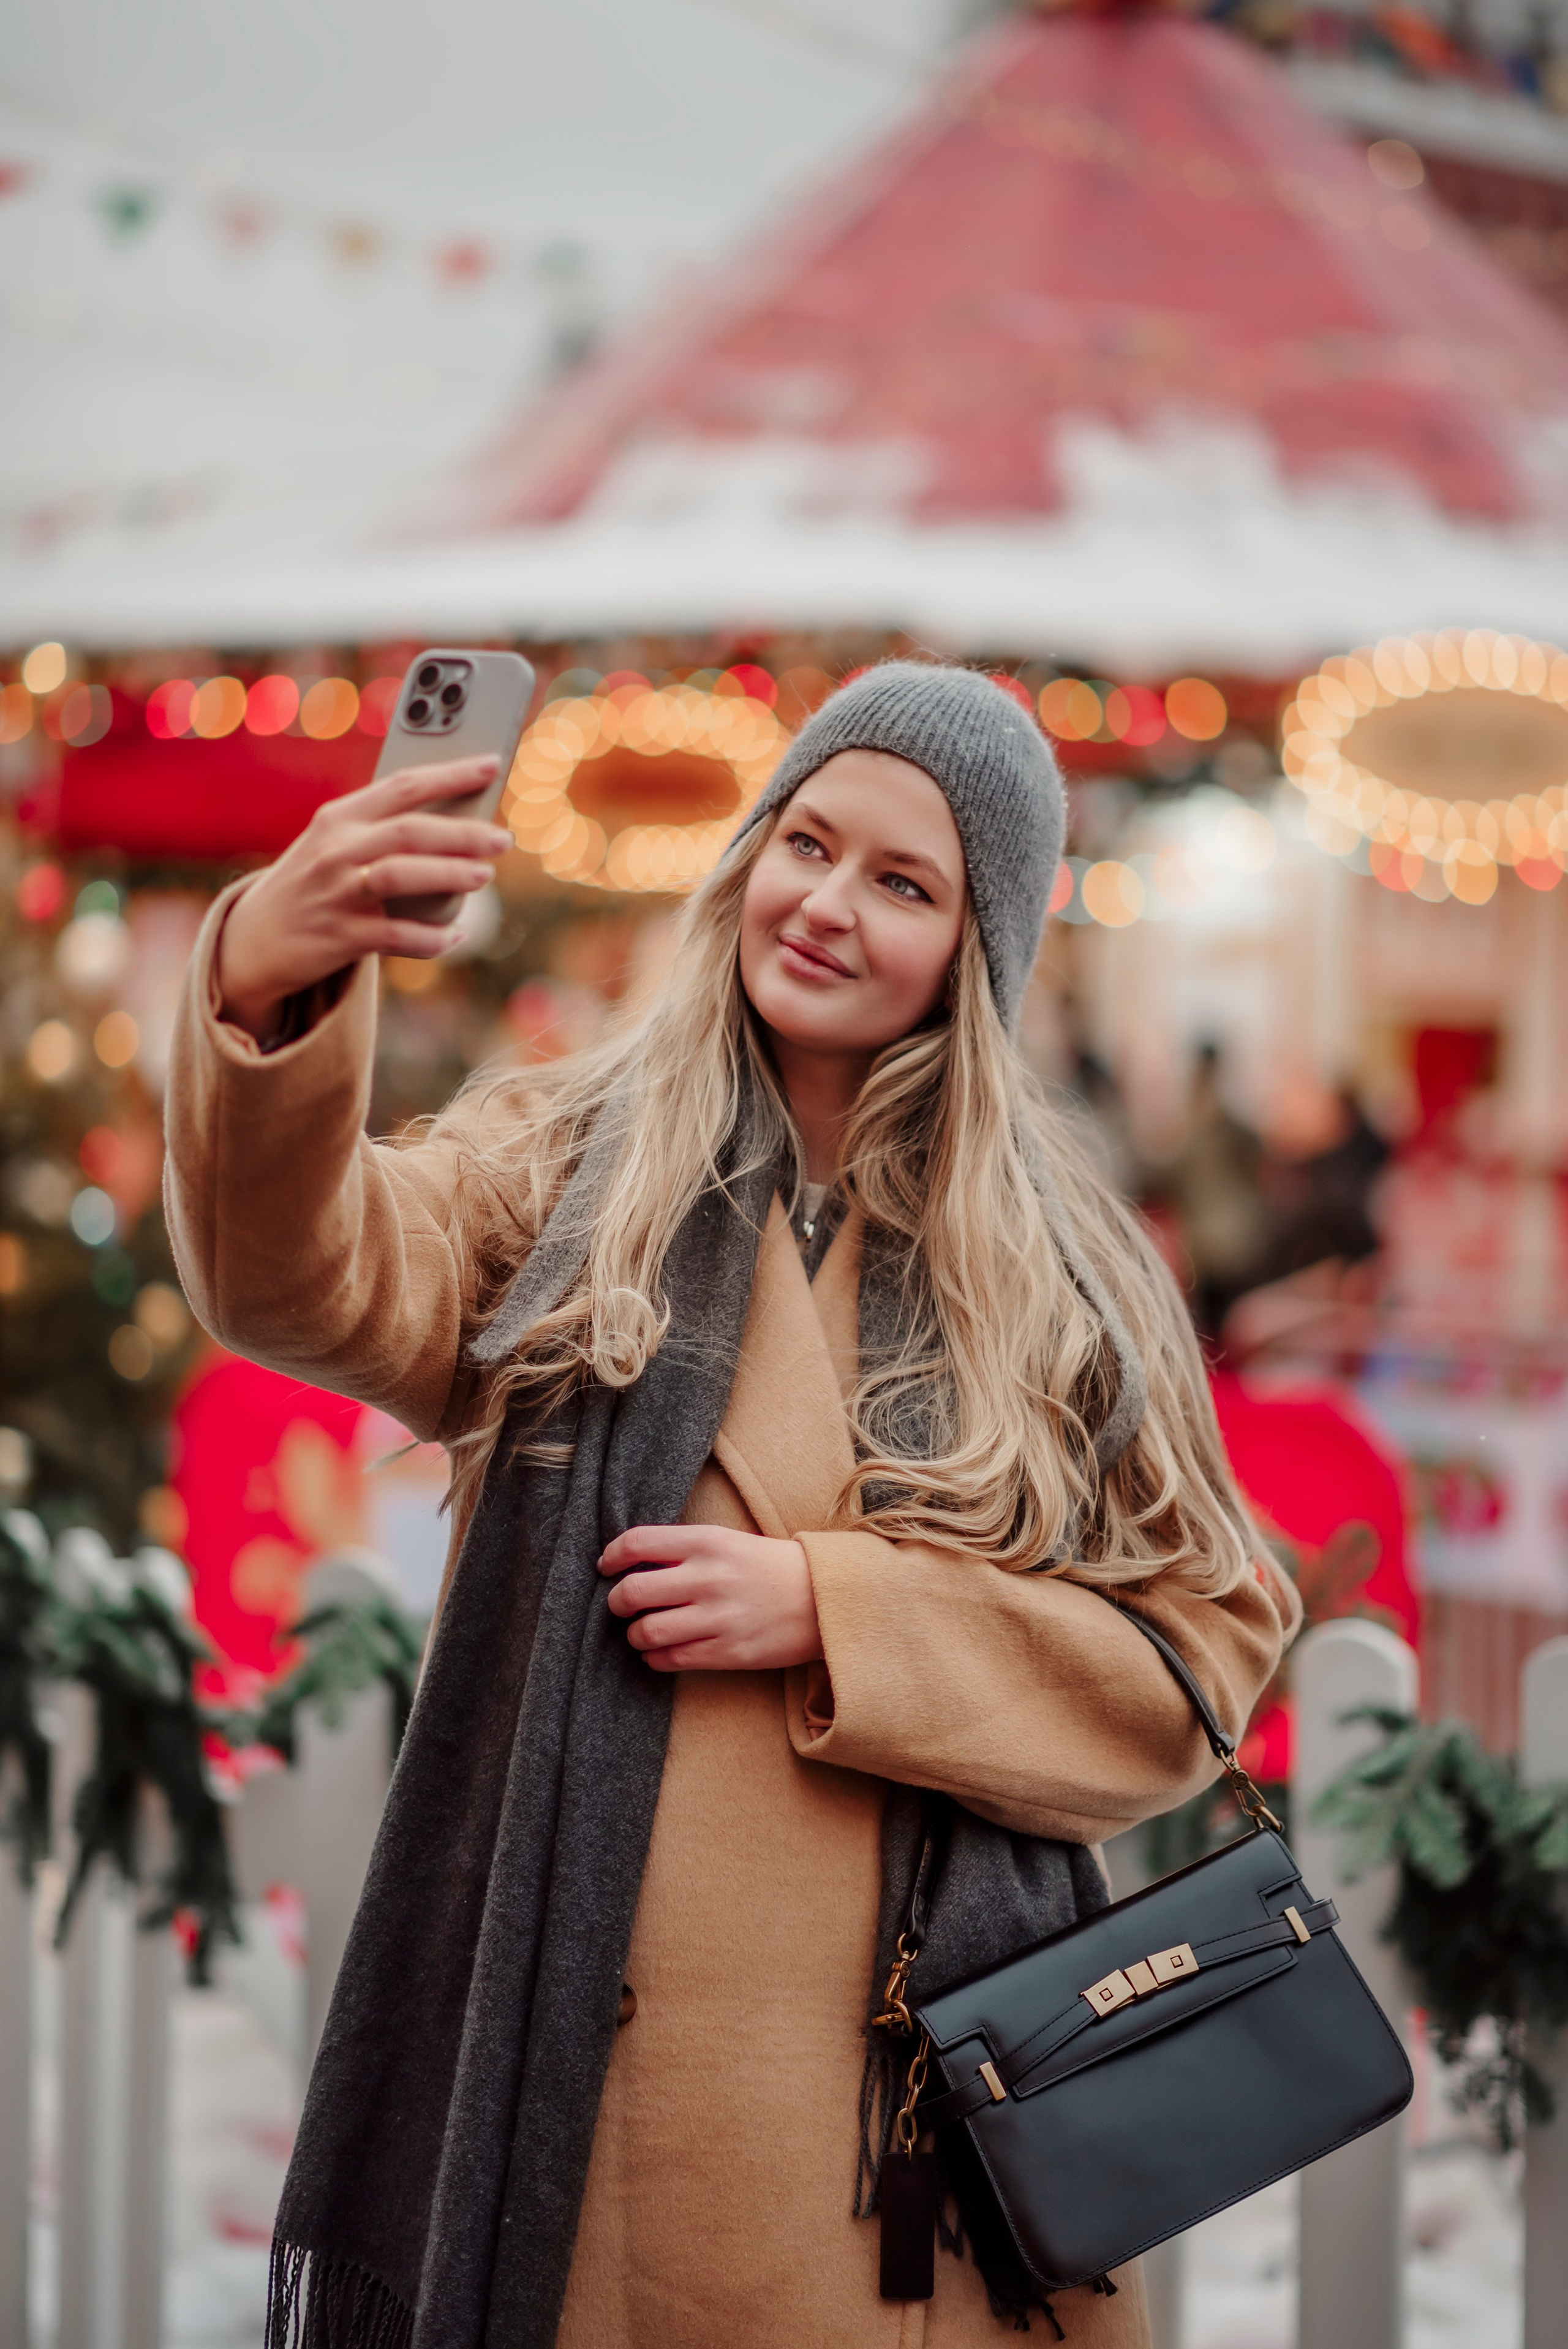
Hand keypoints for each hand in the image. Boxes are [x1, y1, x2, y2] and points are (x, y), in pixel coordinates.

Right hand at [216, 756, 512, 1041]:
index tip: (492, 764)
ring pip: (400, 875)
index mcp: (339, 818)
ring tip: (484, 875)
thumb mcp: (335, 845)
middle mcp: (335, 850)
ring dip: (448, 874)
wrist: (254, 939)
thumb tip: (460, 824)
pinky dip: (431, 938)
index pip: (402, 785)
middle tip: (502, 838)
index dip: (451, 773)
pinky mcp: (340, 937)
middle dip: (462, 832)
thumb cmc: (313, 885)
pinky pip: (396, 936)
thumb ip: (383, 830)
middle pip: (408, 831)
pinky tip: (455, 936)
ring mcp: (336, 893)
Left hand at [598, 1523, 823, 1672]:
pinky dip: (655, 1658)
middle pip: (633, 1592)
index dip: (612, 1556)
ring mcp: (720, 1618)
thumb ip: (684, 1549)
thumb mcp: (728, 1541)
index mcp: (708, 1542)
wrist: (824, 1598)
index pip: (638, 1543)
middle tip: (620, 1605)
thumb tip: (632, 1563)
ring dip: (635, 1635)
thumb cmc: (769, 1567)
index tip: (606, 1566)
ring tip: (641, 1632)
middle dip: (617, 1602)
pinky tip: (659, 1652)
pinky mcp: (730, 1652)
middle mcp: (710, 1578)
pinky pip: (672, 1659)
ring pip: (648, 1631)